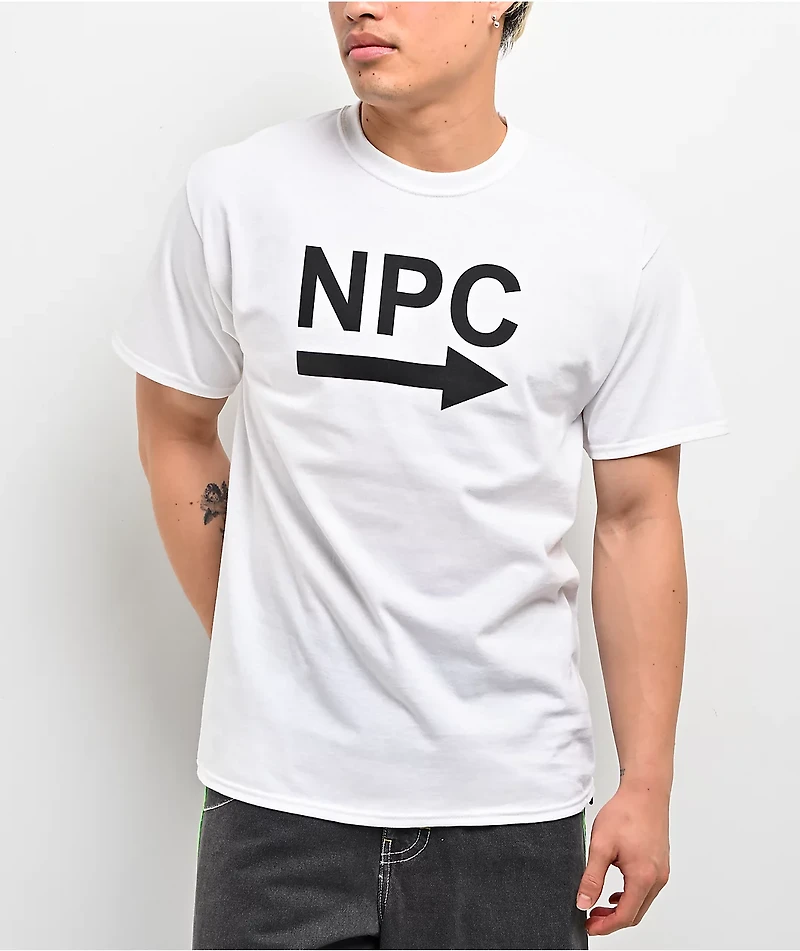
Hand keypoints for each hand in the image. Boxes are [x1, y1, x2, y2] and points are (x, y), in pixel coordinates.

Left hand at [576, 782, 670, 935]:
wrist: (645, 792)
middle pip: (635, 914)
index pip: (625, 916)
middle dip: (612, 921)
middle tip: (591, 918)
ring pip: (642, 903)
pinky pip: (647, 890)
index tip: (589, 927)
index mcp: (643, 877)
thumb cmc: (626, 813)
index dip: (605, 926)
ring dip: (622, 909)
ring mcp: (661, 871)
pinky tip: (616, 890)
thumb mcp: (601, 846)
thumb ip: (592, 877)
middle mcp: (657, 878)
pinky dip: (631, 896)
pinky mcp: (661, 864)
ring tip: (599, 905)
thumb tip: (584, 902)